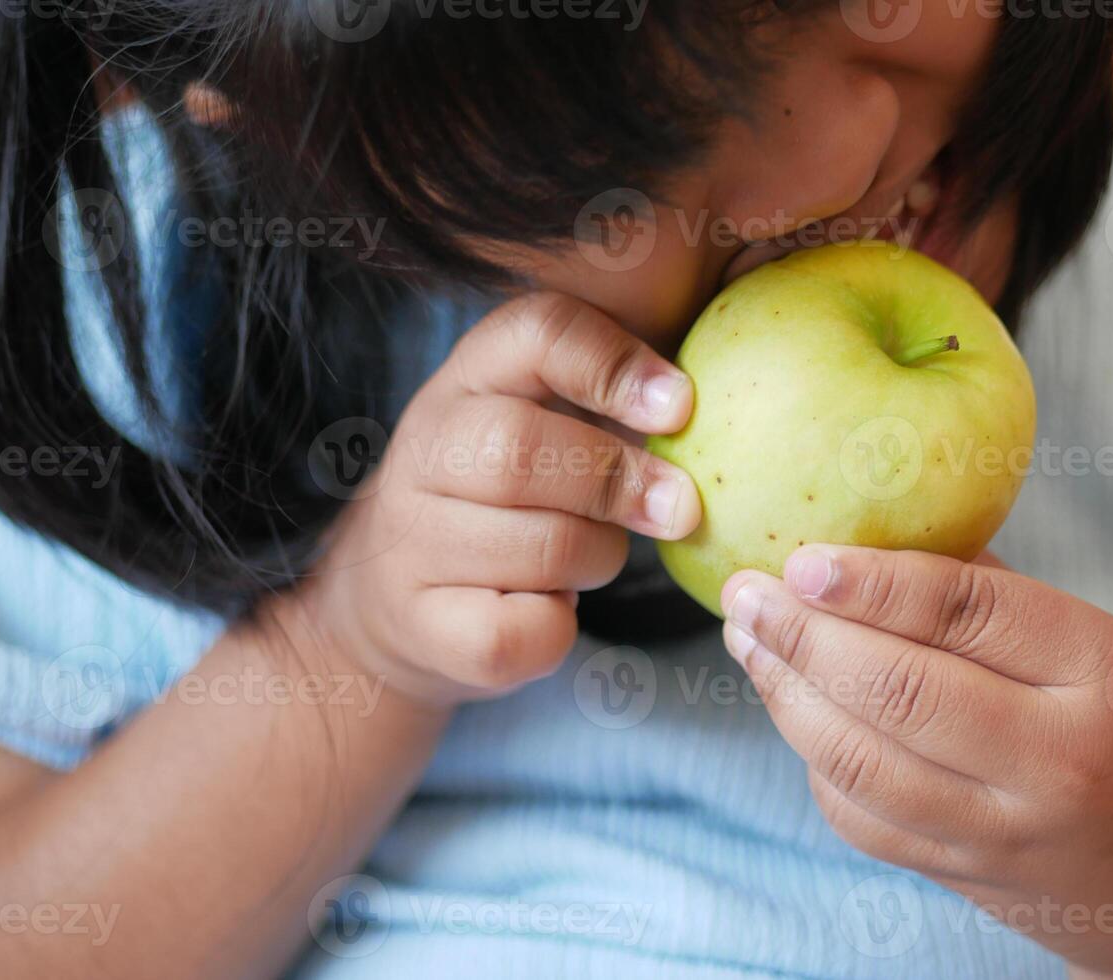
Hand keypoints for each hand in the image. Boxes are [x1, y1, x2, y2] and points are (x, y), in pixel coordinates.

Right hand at [290, 292, 700, 706]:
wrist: (397, 598)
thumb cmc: (515, 497)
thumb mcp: (550, 421)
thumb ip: (619, 400)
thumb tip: (715, 411)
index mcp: (471, 378)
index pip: (535, 333)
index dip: (614, 365)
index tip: (680, 406)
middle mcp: (425, 448)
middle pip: (519, 449)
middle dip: (617, 480)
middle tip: (681, 507)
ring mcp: (410, 540)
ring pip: (536, 548)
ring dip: (598, 557)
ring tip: (598, 555)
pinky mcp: (423, 625)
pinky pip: (521, 631)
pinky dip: (561, 627)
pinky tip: (553, 608)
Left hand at [718, 546, 1112, 975]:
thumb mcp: (1107, 649)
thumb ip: (997, 598)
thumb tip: (871, 535)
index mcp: (1103, 674)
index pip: (969, 613)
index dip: (871, 582)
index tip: (801, 556)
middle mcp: (1054, 759)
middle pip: (897, 689)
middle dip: (802, 634)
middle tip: (747, 593)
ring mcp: (1004, 830)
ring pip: (859, 758)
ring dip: (785, 693)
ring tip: (749, 640)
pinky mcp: (962, 875)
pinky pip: (859, 814)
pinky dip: (812, 755)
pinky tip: (793, 708)